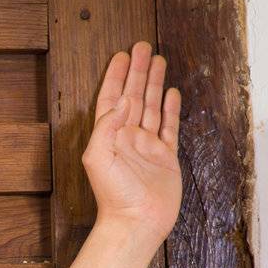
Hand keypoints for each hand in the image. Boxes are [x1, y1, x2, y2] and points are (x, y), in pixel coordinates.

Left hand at [82, 40, 182, 239]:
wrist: (136, 221)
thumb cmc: (113, 194)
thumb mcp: (98, 157)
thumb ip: (106, 126)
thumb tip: (121, 100)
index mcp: (109, 135)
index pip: (111, 98)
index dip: (115, 76)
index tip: (121, 55)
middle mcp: (127, 137)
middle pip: (133, 95)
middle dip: (137, 71)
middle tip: (142, 47)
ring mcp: (147, 145)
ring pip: (151, 106)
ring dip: (153, 83)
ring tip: (158, 61)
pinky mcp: (165, 155)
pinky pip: (168, 126)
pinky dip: (169, 108)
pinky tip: (170, 93)